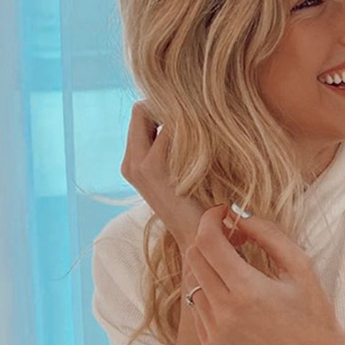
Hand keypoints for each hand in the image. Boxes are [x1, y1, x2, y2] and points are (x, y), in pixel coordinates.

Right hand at [120, 101, 204, 249]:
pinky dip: (194, 129)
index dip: (165, 107)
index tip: (194, 117)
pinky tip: (213, 142)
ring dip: (184, 116)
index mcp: (134, 162)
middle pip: (142, 108)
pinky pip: (173, 129)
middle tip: (198, 118)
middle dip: (169, 106)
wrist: (199, 238)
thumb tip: (191, 114)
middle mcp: (131, 162)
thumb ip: (177, 146)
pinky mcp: (154, 169)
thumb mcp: (182, 171)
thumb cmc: (200, 204)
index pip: (142, 112)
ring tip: (207, 129)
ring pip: (156, 113)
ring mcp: (140, 166)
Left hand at [184, 205, 344, 344]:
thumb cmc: (312, 310)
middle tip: (233, 235)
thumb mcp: (299, 265)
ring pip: (193, 283)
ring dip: (210, 267)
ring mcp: (213, 334)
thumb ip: (268, 234)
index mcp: (247, 290)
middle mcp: (223, 314)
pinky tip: (236, 296)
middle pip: (195, 259)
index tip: (222, 211)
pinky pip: (198, 309)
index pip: (209, 242)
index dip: (211, 219)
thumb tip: (238, 214)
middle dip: (210, 239)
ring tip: (237, 266)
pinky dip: (212, 293)